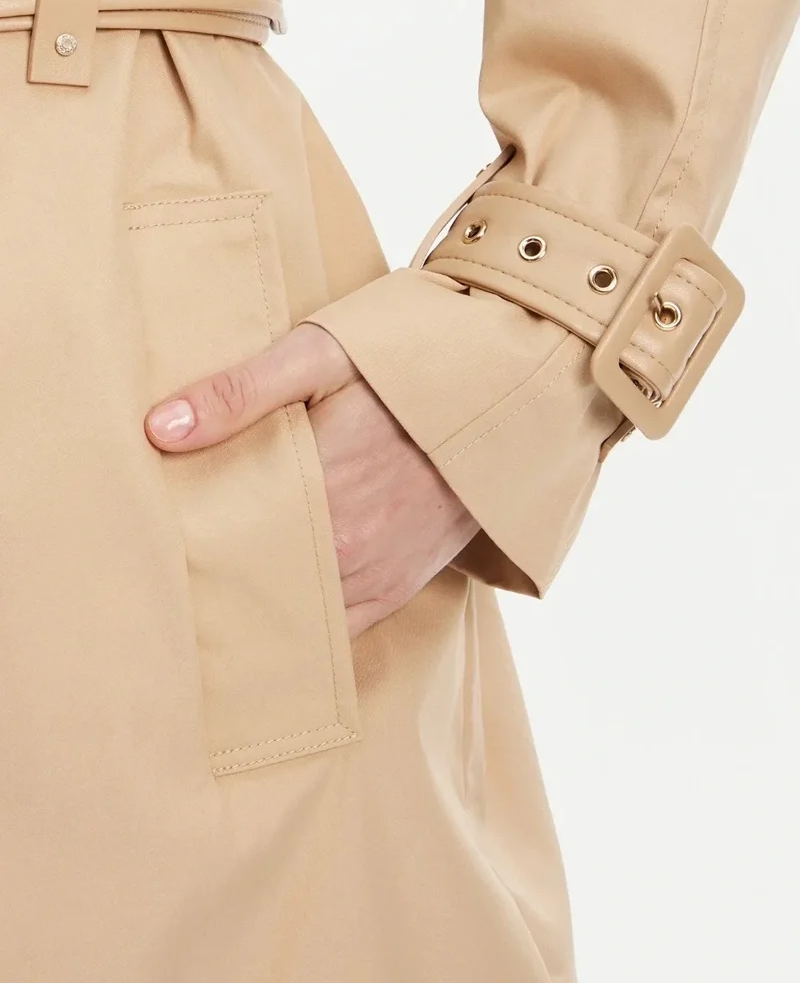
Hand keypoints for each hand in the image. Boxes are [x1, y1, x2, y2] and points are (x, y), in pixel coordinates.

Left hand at [145, 324, 478, 637]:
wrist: (509, 392)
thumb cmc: (412, 365)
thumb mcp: (323, 353)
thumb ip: (240, 392)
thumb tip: (159, 430)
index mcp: (321, 487)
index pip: (229, 534)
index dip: (191, 538)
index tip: (161, 533)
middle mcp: (349, 546)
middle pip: (257, 577)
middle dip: (217, 573)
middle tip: (177, 567)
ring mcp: (377, 573)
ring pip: (294, 609)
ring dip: (258, 601)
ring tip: (216, 594)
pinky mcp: (400, 586)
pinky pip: (340, 628)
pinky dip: (304, 625)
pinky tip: (272, 617)